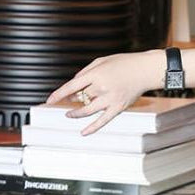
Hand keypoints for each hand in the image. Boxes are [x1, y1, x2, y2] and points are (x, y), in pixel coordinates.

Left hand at [43, 50, 162, 134]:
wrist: (145, 70)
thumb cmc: (124, 63)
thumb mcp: (102, 61)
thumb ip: (86, 71)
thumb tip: (74, 83)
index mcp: (95, 74)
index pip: (71, 86)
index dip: (59, 94)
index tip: (49, 101)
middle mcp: (101, 88)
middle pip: (80, 97)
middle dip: (73, 98)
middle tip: (70, 99)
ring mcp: (110, 99)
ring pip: (87, 110)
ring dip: (76, 113)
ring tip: (69, 114)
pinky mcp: (118, 107)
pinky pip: (102, 121)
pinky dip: (92, 128)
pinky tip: (83, 133)